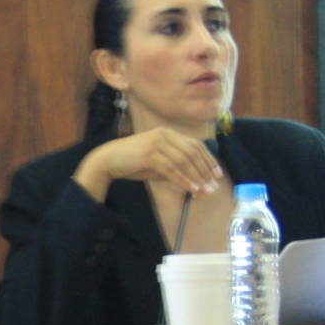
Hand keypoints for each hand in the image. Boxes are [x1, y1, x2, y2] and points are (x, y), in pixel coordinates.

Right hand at [73, 127, 224, 200]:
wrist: (108, 160)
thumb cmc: (132, 163)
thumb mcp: (156, 164)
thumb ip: (173, 169)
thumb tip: (193, 182)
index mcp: (168, 134)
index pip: (195, 145)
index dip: (208, 159)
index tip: (216, 173)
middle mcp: (164, 135)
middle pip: (192, 153)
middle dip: (205, 171)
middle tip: (213, 186)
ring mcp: (157, 143)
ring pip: (184, 161)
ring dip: (196, 177)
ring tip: (204, 191)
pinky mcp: (150, 154)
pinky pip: (171, 169)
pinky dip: (183, 180)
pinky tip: (191, 189)